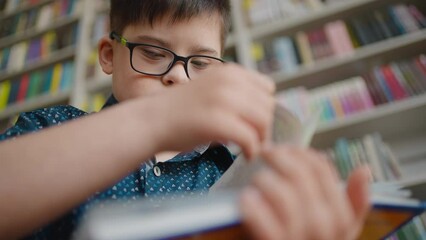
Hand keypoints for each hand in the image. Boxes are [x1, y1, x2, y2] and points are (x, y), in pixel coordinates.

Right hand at [140, 63, 274, 158]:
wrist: (152, 121)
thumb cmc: (181, 110)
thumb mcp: (211, 89)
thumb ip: (235, 93)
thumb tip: (265, 110)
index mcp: (229, 72)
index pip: (267, 88)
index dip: (263, 107)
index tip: (255, 123)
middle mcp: (229, 81)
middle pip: (268, 106)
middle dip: (264, 126)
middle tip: (255, 140)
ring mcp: (223, 100)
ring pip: (263, 122)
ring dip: (261, 139)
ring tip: (251, 148)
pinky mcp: (218, 122)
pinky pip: (251, 138)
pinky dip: (252, 150)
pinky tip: (245, 156)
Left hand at [240, 145, 370, 239]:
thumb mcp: (340, 230)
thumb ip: (355, 203)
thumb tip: (364, 169)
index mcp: (340, 218)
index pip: (321, 169)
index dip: (299, 152)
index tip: (285, 149)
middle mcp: (324, 228)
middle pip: (300, 175)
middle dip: (279, 157)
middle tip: (266, 153)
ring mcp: (297, 238)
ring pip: (282, 194)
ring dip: (264, 179)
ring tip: (256, 179)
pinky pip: (262, 220)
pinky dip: (252, 205)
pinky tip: (246, 199)